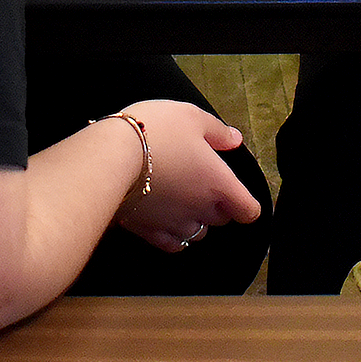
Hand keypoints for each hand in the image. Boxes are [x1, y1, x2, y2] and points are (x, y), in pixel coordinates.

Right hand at [108, 99, 261, 252]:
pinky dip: (174, 236)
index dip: (246, 204)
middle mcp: (201, 208)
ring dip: (196, 221)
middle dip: (219, 206)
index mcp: (218, 183)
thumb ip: (218, 132)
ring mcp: (175, 223)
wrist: (112, 157)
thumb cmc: (157, 130)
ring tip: (183, 202)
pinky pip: (172, 244)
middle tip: (204, 185)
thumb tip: (236, 140)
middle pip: (222, 220)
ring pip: (197, 234)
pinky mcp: (150, 231)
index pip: (247, 210)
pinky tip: (167, 221)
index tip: (238, 196)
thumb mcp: (192, 117)